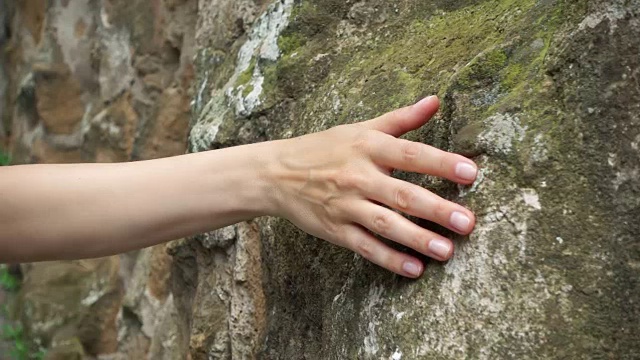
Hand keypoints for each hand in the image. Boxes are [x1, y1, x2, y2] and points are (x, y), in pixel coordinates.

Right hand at [269, 96, 476, 277]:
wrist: (276, 174)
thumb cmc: (324, 148)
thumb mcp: (360, 128)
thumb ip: (401, 119)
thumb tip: (435, 100)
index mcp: (367, 147)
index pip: (410, 154)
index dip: (441, 163)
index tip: (470, 173)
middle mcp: (358, 176)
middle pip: (402, 194)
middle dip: (436, 209)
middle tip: (467, 222)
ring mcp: (346, 205)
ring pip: (386, 224)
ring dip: (417, 238)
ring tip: (447, 251)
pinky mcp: (335, 230)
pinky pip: (365, 246)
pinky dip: (389, 258)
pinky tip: (414, 268)